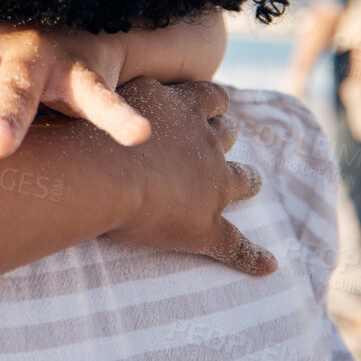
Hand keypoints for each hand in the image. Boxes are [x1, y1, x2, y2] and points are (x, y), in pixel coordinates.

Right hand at [104, 77, 276, 276]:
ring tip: (252, 183)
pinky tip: (269, 266)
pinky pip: (237, 246)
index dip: (213, 103)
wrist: (101, 175)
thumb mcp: (110, 98)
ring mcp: (211, 186)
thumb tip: (104, 95)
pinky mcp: (207, 227)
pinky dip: (254, 257)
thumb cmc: (91, 135)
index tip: (210, 106)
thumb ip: (122, 99)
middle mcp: (204, 142)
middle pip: (228, 133)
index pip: (210, 96)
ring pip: (244, 180)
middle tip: (221, 141)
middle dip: (226, 136)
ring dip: (248, 180)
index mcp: (183, 108)